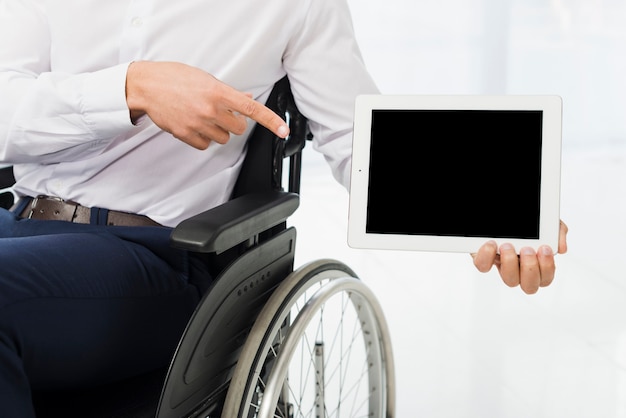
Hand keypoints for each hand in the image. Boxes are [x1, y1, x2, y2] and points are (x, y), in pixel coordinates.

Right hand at [125, 61, 289, 148]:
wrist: (146, 86)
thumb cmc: (174, 77)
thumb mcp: (205, 78)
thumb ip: (227, 92)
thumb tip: (247, 98)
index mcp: (218, 92)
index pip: (252, 109)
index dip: (271, 121)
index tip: (283, 130)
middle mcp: (210, 109)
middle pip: (239, 128)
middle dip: (233, 122)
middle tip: (220, 113)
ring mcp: (198, 123)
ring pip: (223, 139)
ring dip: (218, 131)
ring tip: (203, 117)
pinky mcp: (186, 134)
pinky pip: (205, 145)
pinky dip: (203, 138)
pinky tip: (194, 125)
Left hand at [471, 220, 568, 293]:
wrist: (500, 212)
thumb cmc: (525, 220)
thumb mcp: (545, 221)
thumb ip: (556, 231)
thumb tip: (561, 248)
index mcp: (536, 262)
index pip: (545, 278)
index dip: (547, 268)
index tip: (545, 248)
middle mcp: (519, 268)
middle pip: (529, 287)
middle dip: (531, 269)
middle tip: (527, 250)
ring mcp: (501, 265)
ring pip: (509, 280)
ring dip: (511, 264)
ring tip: (508, 246)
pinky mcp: (483, 258)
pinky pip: (483, 266)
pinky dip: (486, 256)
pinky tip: (491, 243)